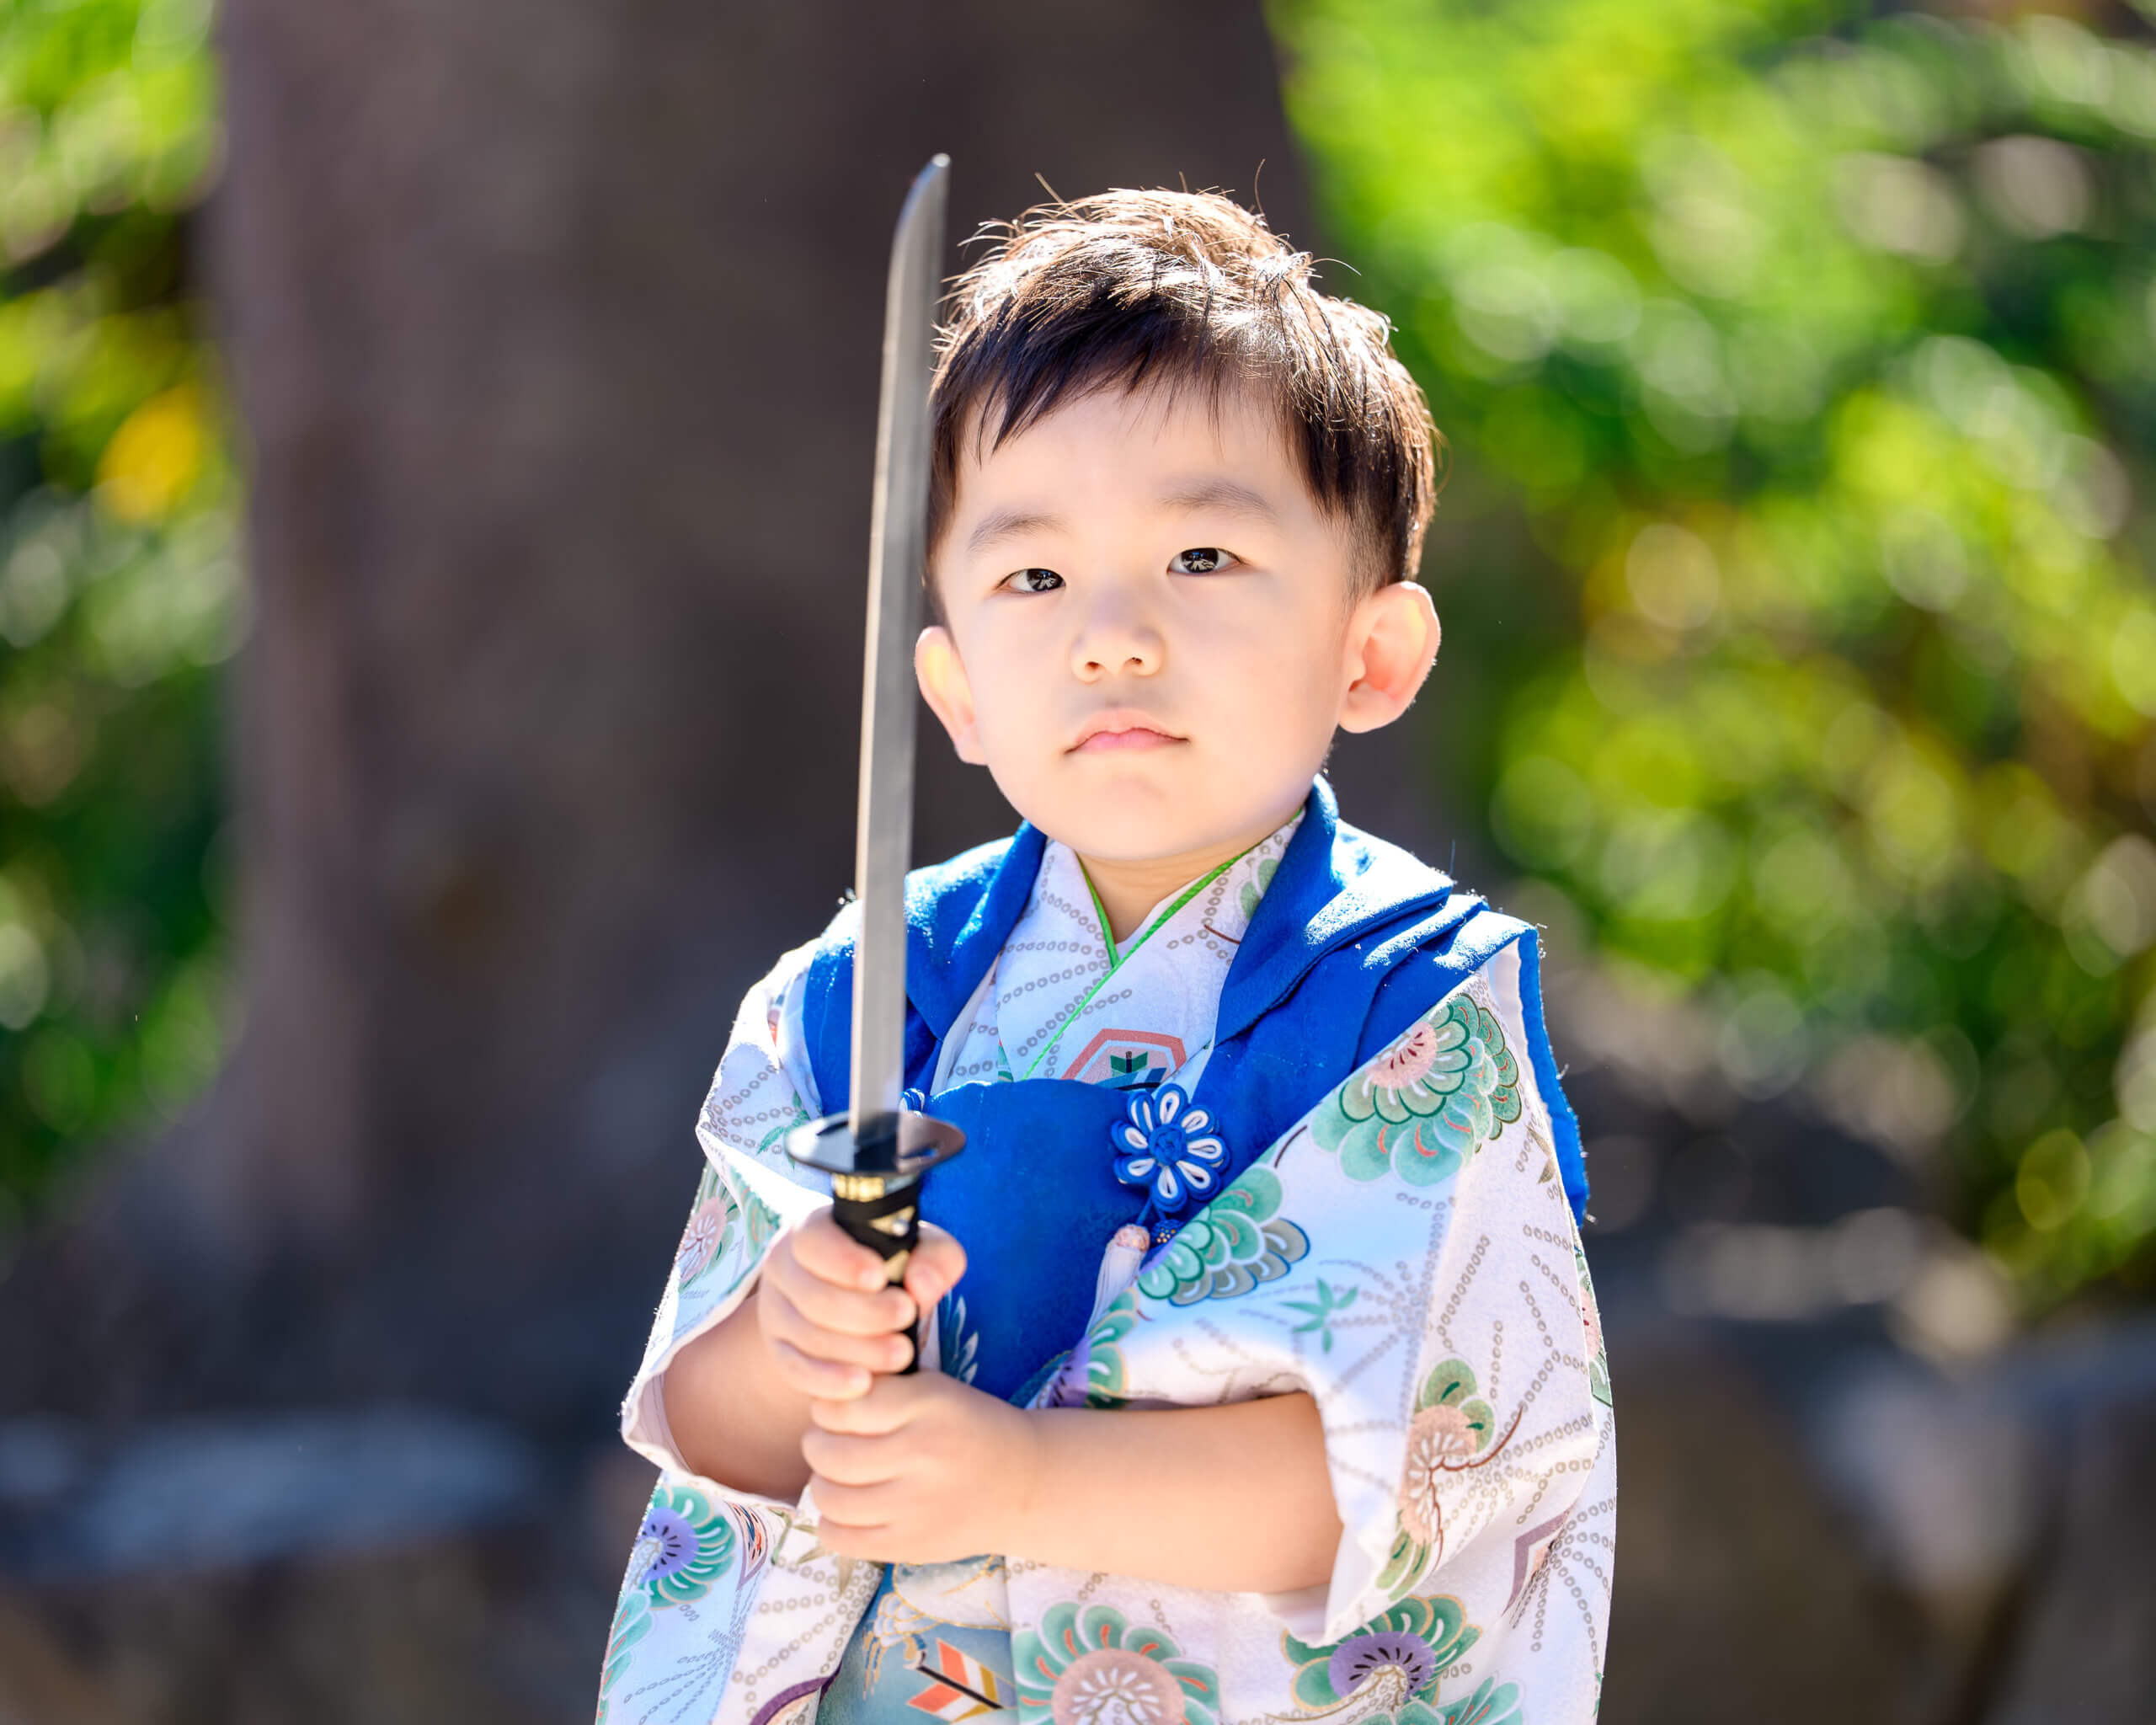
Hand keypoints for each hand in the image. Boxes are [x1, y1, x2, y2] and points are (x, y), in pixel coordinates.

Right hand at [755, 1206, 966, 1401]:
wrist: (860, 1300)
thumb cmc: (893, 1265)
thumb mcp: (920, 1251)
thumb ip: (934, 1258)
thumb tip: (921, 1284)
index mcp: (811, 1229)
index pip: (813, 1240)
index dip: (844, 1260)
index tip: (880, 1277)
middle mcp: (784, 1267)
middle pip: (813, 1296)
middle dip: (864, 1313)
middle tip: (907, 1317)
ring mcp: (776, 1311)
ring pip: (808, 1336)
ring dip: (857, 1350)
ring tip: (901, 1354)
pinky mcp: (780, 1350)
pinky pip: (796, 1370)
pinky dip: (829, 1381)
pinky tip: (863, 1384)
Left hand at [804, 1371, 1039, 1563]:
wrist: (1024, 1484)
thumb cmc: (968, 1428)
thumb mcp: (935, 1390)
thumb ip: (881, 1392)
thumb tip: (816, 1406)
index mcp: (928, 1404)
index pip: (843, 1406)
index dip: (827, 1409)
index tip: (835, 1413)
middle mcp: (922, 1452)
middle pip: (829, 1453)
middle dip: (817, 1445)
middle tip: (828, 1443)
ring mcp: (916, 1504)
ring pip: (830, 1497)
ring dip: (822, 1484)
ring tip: (836, 1477)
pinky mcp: (912, 1544)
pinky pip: (841, 1538)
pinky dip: (831, 1523)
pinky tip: (846, 1511)